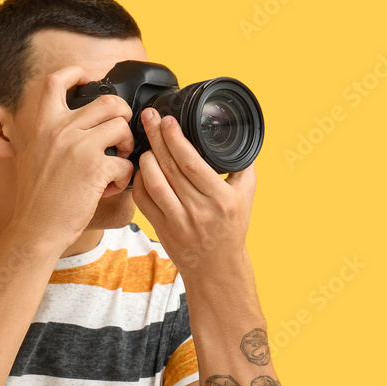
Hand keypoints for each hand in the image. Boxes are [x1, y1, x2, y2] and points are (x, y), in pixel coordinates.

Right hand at [6, 65, 135, 251]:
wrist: (35, 228)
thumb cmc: (37, 198)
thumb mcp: (32, 155)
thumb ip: (48, 135)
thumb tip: (66, 122)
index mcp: (43, 124)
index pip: (56, 81)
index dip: (76, 73)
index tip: (88, 79)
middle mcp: (60, 129)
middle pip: (108, 102)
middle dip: (123, 115)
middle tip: (121, 134)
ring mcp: (78, 147)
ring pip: (122, 127)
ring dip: (128, 145)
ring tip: (119, 162)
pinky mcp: (95, 168)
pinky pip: (125, 162)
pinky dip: (124, 176)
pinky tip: (111, 188)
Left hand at [130, 107, 257, 272]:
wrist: (216, 268)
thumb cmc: (231, 230)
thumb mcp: (247, 198)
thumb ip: (244, 168)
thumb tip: (241, 137)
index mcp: (220, 198)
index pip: (192, 162)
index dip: (175, 139)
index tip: (168, 120)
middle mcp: (198, 209)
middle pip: (169, 167)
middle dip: (157, 138)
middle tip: (149, 118)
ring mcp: (177, 220)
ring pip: (153, 183)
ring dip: (146, 159)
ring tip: (146, 142)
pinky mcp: (161, 228)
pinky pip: (143, 200)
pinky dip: (139, 181)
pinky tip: (142, 168)